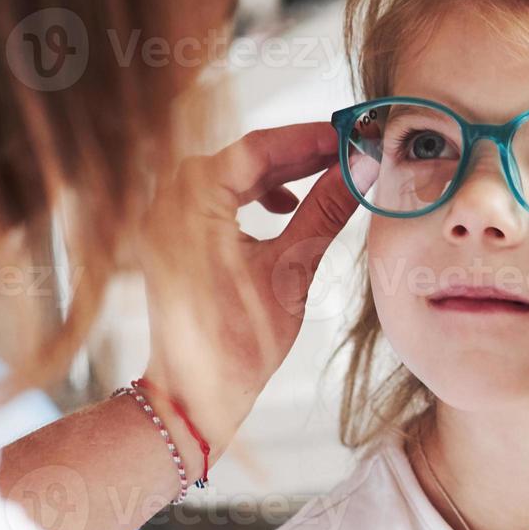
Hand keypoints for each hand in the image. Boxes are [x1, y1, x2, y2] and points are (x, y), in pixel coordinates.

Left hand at [137, 122, 364, 453]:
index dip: (309, 138)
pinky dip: (256, 195)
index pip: (256, 148)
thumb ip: (325, 212)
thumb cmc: (236, 344)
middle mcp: (170, 203)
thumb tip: (360, 172)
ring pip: (232, 175)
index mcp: (192, 206)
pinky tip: (287, 207)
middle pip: (243, 157)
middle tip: (349, 151)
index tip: (350, 135)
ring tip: (328, 175)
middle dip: (299, 154)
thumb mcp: (292, 270)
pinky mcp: (175, 237)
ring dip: (280, 173)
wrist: (194, 394)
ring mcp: (168, 219)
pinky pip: (218, 197)